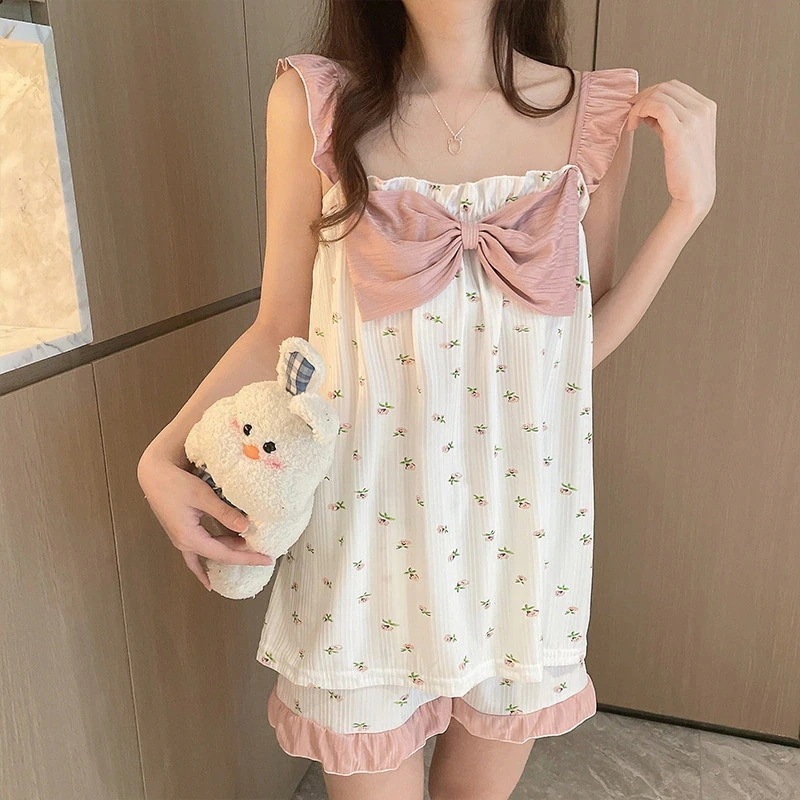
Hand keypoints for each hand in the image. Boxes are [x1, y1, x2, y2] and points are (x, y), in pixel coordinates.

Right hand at [137, 448, 273, 590]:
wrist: (153, 475)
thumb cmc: (175, 483)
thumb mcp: (202, 496)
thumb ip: (224, 513)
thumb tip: (246, 527)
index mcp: (190, 537)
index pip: (225, 554)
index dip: (247, 558)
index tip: (266, 559)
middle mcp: (184, 543)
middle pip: (219, 555)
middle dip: (241, 556)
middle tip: (262, 554)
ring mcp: (182, 539)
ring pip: (210, 552)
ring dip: (228, 552)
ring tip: (249, 551)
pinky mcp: (182, 532)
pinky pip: (195, 555)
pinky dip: (203, 566)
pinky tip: (209, 578)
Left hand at [625, 78, 716, 220]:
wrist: (695, 193)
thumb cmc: (685, 169)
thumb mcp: (679, 137)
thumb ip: (667, 120)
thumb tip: (647, 109)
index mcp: (707, 108)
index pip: (674, 87)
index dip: (652, 94)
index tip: (638, 107)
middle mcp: (703, 109)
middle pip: (665, 87)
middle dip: (643, 98)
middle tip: (631, 114)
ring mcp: (694, 118)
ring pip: (659, 95)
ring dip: (639, 106)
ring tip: (632, 123)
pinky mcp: (681, 131)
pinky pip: (656, 107)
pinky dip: (640, 112)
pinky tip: (634, 126)